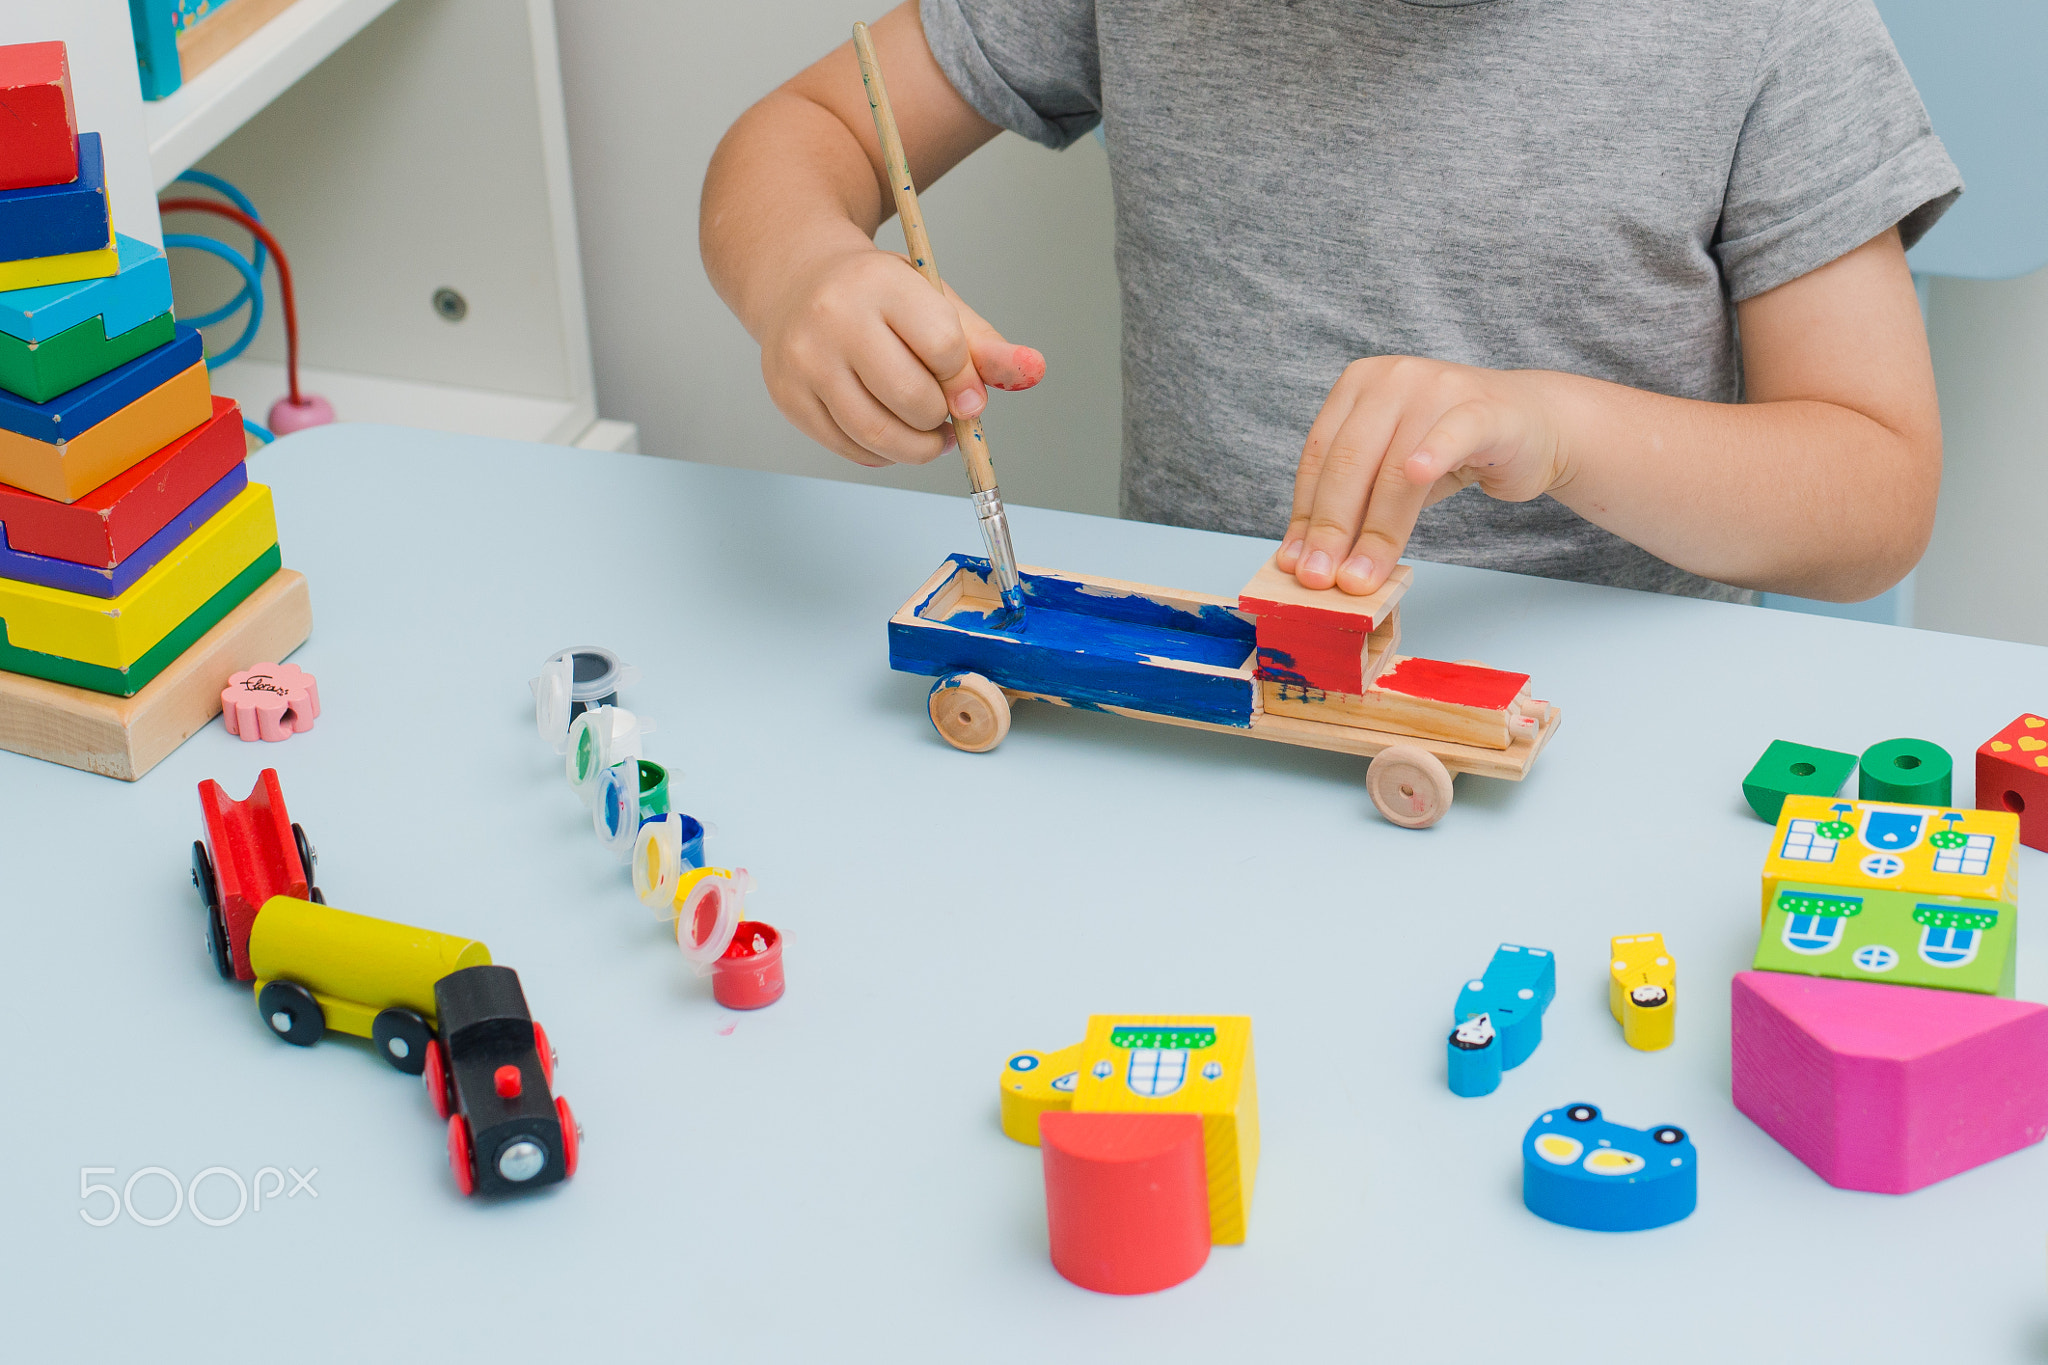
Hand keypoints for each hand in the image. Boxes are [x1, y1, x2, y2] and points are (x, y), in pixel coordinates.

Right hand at [758, 247, 1044, 468]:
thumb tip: (1034, 371)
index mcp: (880, 284)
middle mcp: (834, 319)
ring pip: (879, 435)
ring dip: (918, 448)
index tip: (965, 389)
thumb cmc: (876, 296)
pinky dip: (883, 453)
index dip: (965, 382)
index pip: (943, 348)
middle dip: (941, 420)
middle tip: (945, 414)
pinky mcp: (788, 397)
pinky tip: (889, 429)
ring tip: (928, 433)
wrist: (798, 282)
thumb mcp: (934, 303)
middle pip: (912, 400)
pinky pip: (852, 449)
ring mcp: (804, 361)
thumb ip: (985, 344)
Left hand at [1275, 357, 1570, 593]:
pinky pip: (1451, 435)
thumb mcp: (1392, 473)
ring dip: (1376, 531)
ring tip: (1362, 577)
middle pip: (1348, 463)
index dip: (1305, 515)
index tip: (1295, 564)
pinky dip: (1432, 455)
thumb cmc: (1452, 450)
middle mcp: (1392, 378)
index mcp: (1358, 386)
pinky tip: (1417, 476)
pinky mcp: (1483, 408)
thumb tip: (1312, 562)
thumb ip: (1355, 504)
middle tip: (1321, 580)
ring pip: (1394, 468)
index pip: (1319, 457)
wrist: (1533, 424)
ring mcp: (1438, 387)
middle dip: (1332, 530)